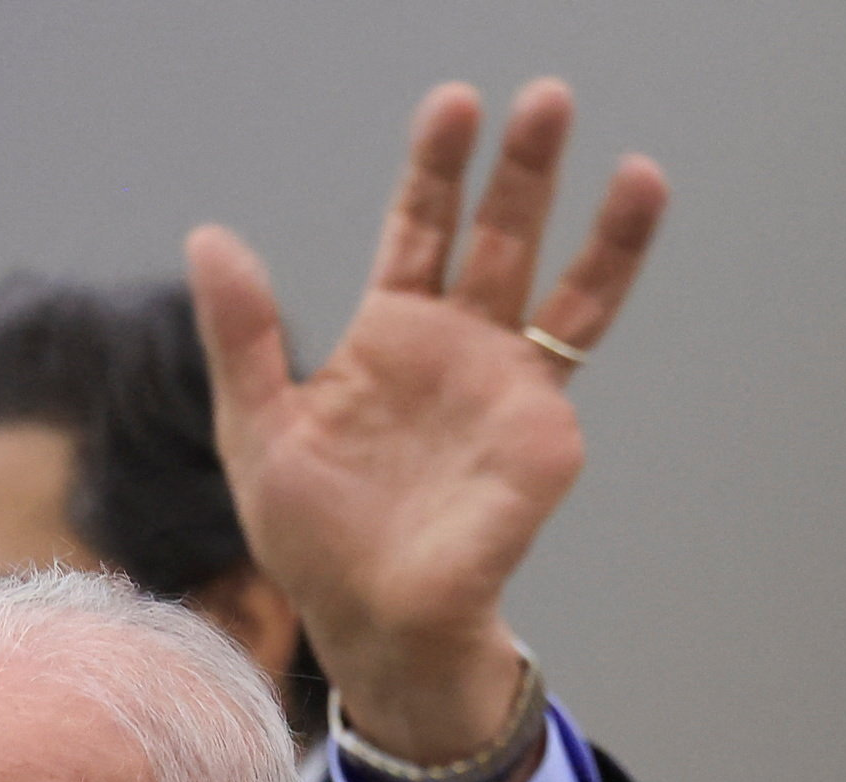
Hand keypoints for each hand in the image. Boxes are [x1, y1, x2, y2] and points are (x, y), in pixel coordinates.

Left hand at [185, 79, 665, 763]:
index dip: (437, 171)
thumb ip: (242, 334)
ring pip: (563, 289)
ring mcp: (509, 390)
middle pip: (499, 238)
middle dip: (521, 171)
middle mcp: (459, 350)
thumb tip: (210, 237)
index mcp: (391, 338)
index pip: (419, 231)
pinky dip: (612, 292)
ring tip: (635, 164)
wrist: (371, 621)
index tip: (455, 107)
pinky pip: (576, 357)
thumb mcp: (258, 427)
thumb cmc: (315, 539)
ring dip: (600, 227)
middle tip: (546, 98)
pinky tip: (628, 240)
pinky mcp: (542, 434)